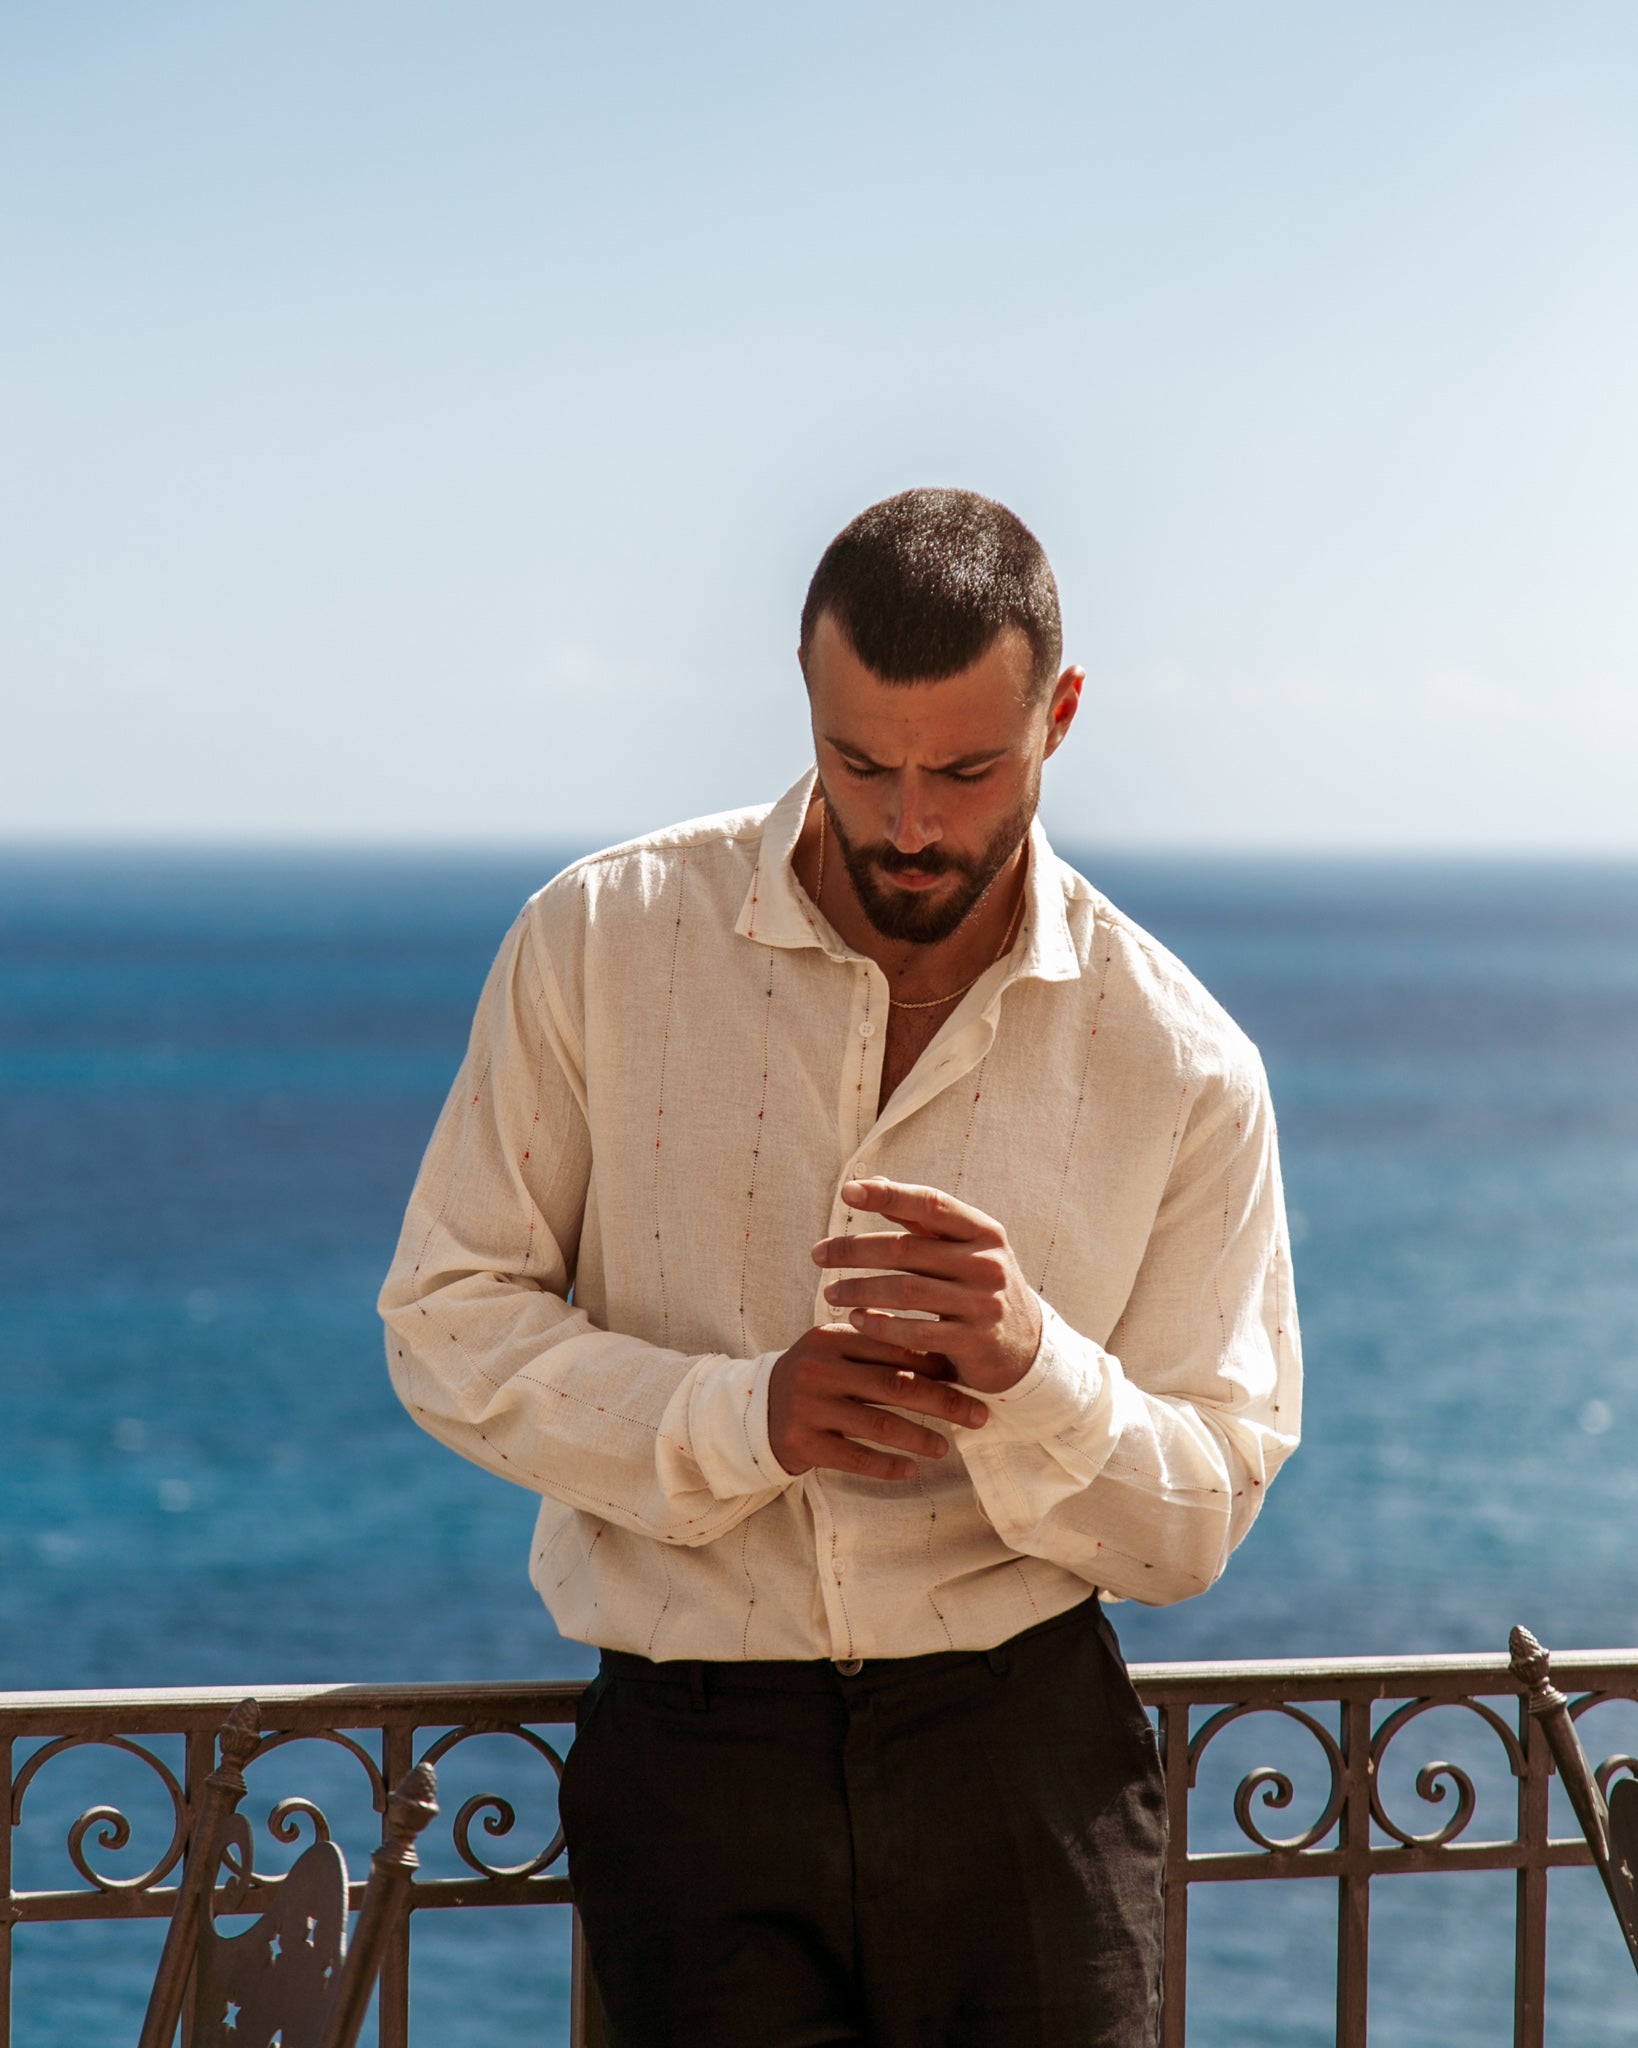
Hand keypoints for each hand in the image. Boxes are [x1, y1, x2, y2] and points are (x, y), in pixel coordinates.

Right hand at [766, 1323, 990, 1482]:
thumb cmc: (816, 1378)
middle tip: (979, 1415)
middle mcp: (817, 1368)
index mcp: (830, 1337)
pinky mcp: (801, 1443)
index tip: (970, 1377)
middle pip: (894, 1385)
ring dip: (920, 1437)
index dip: (937, 1364)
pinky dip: (888, 1466)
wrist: (754, 1411)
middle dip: (944, 1402)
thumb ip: (880, 1348)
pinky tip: (911, 1469)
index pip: (893, 1348)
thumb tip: (949, 1356)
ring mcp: (808, 1407)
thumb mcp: (838, 1352)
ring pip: (879, 1425)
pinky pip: (855, 1458)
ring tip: (945, 1447)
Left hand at [812, 1178, 1043, 1394]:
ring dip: (860, 1289)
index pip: (931, 1203)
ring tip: (829, 1292)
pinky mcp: (976, 1341)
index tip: (846, 1192)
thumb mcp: (962, 1249)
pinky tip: (855, 1320)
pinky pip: (917, 1331)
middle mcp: (987, 1263)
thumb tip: (874, 1181)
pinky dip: (881, 1325)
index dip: (888, 1195)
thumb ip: (922, 1219)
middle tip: (818, 1255)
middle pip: (907, 1249)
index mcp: (983, 1231)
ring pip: (907, 1290)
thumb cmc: (979, 1288)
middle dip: (855, 1250)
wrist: (1025, 1348)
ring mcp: (984, 1303)